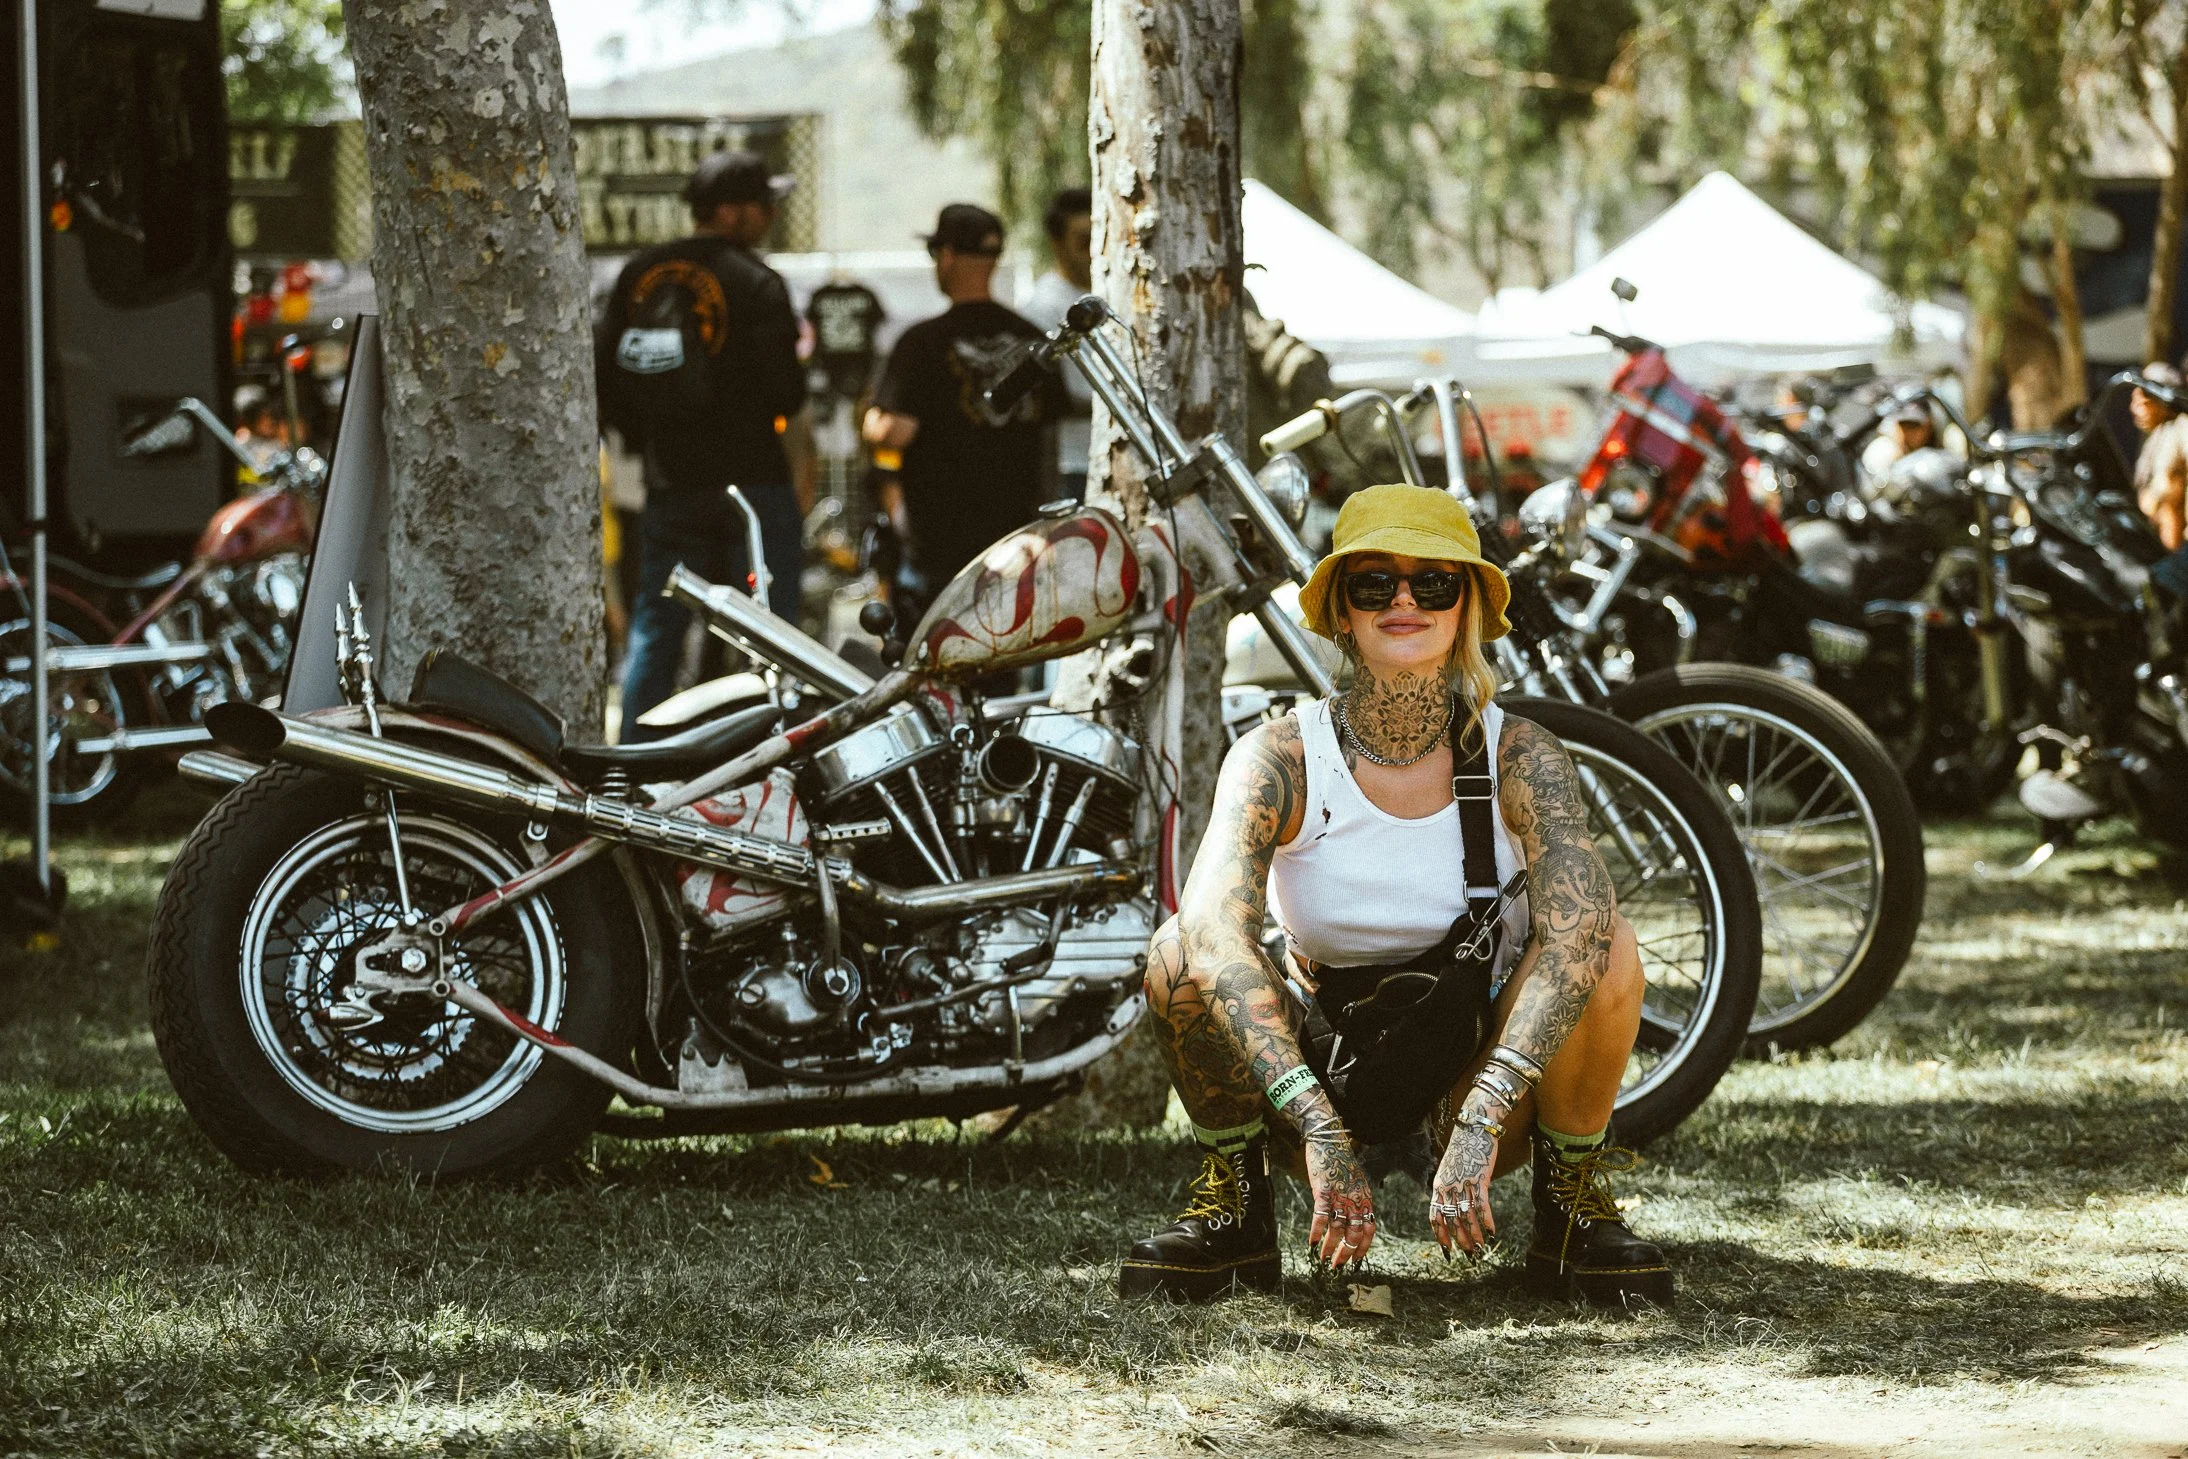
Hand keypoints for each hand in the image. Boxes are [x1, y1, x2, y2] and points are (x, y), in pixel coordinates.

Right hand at [1303, 1127, 1376, 1267]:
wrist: (1328, 1139)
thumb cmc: (1339, 1160)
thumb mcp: (1355, 1181)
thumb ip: (1356, 1201)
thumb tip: (1351, 1221)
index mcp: (1365, 1198)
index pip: (1369, 1230)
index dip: (1362, 1248)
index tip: (1355, 1261)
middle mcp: (1355, 1200)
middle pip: (1354, 1234)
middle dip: (1345, 1253)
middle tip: (1336, 1266)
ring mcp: (1340, 1196)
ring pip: (1337, 1230)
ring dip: (1330, 1248)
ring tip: (1322, 1259)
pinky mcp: (1323, 1191)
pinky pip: (1321, 1217)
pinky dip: (1316, 1232)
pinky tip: (1310, 1242)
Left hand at [1430, 1115, 1498, 1255]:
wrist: (1473, 1129)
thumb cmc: (1464, 1150)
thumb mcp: (1451, 1170)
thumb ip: (1452, 1188)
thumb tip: (1462, 1206)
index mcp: (1438, 1186)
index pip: (1435, 1216)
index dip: (1440, 1234)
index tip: (1447, 1249)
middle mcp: (1448, 1187)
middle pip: (1452, 1220)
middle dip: (1460, 1240)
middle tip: (1469, 1254)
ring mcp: (1463, 1183)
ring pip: (1467, 1215)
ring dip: (1475, 1235)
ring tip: (1481, 1249)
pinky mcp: (1479, 1179)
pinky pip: (1482, 1204)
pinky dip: (1487, 1220)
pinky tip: (1492, 1232)